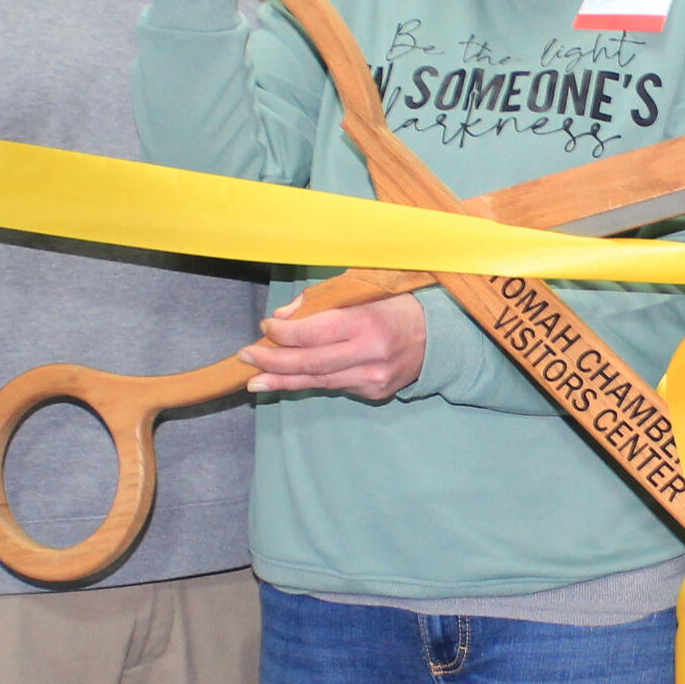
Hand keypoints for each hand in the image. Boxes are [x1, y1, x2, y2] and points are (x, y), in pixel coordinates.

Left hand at [240, 292, 426, 401]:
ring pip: (318, 382)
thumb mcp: (363, 291)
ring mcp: (372, 378)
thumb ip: (321, 302)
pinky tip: (288, 381)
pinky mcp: (373, 392)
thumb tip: (284, 317)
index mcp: (366, 323)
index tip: (265, 327)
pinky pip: (334, 386)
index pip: (313, 333)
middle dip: (273, 362)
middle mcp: (369, 355)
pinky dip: (310, 382)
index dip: (284, 334)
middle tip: (246, 358)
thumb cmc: (396, 306)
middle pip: (310, 363)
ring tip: (254, 382)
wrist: (438, 338)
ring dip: (282, 381)